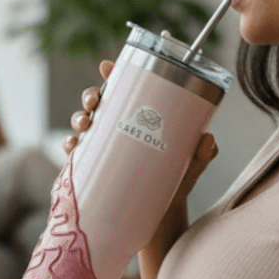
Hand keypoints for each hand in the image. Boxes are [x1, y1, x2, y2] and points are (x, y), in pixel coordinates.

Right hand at [61, 60, 217, 206]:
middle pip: (99, 101)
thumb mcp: (193, 164)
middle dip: (91, 95)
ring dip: (78, 118)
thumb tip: (208, 138)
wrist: (162, 212)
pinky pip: (77, 152)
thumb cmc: (177, 180)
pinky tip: (72, 146)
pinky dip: (70, 145)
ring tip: (84, 124)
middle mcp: (119, 126)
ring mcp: (105, 145)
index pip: (126, 88)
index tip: (107, 66)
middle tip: (95, 101)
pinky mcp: (95, 165)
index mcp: (141, 116)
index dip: (114, 73)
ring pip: (84, 122)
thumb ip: (203, 152)